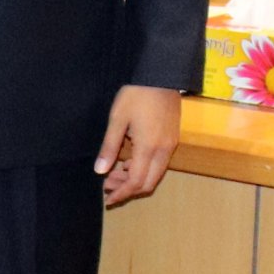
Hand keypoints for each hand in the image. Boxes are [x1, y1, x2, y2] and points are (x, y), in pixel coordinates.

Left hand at [96, 84, 181, 205]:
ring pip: (155, 174)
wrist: (161, 74)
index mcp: (148, 147)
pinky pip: (160, 163)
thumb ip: (109, 147)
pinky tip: (130, 160)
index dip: (122, 193)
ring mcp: (170, 144)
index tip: (108, 199)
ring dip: (136, 179)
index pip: (136, 181)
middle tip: (108, 185)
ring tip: (115, 172)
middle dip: (128, 189)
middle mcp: (163, 150)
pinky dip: (144, 168)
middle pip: (149, 183)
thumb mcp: (118, 118)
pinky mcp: (172, 138)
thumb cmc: (137, 93)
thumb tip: (100, 171)